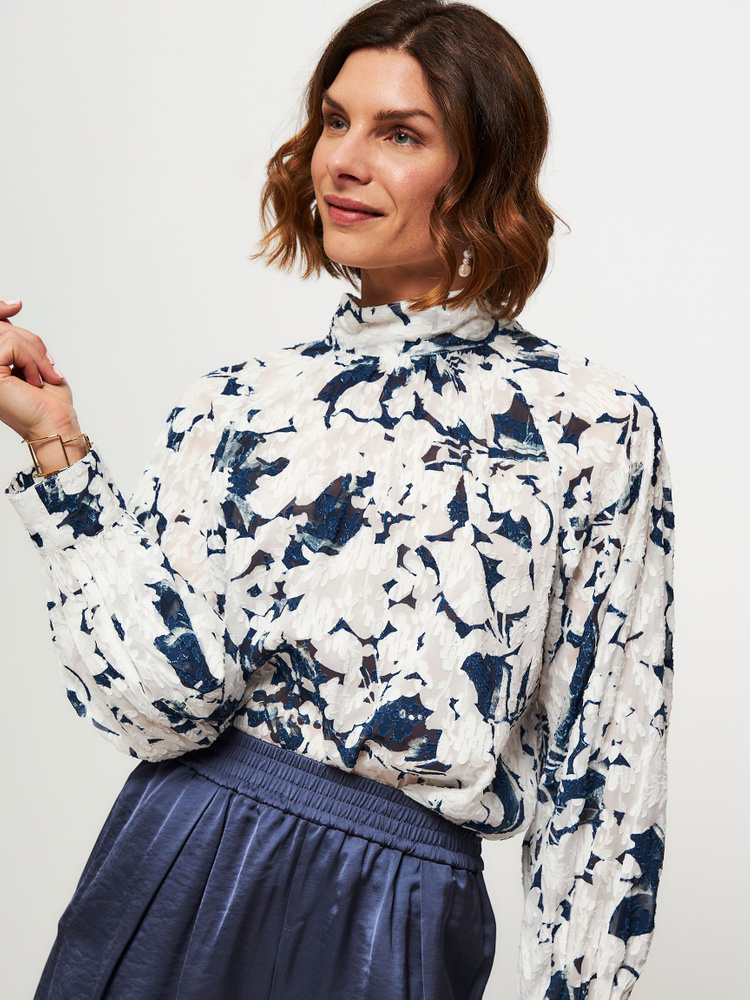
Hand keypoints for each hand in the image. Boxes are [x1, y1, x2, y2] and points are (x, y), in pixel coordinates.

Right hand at [0, 299, 80, 440]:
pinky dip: (32, 361)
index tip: (17, 305)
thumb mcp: (34, 361)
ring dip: (36, 355)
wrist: (55, 426)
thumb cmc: (48, 402)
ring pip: (8, 336)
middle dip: (31, 342)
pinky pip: (12, 345)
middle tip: (49, 367)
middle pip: (1, 329)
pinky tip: (36, 382)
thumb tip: (10, 306)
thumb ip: (18, 339)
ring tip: (45, 377)